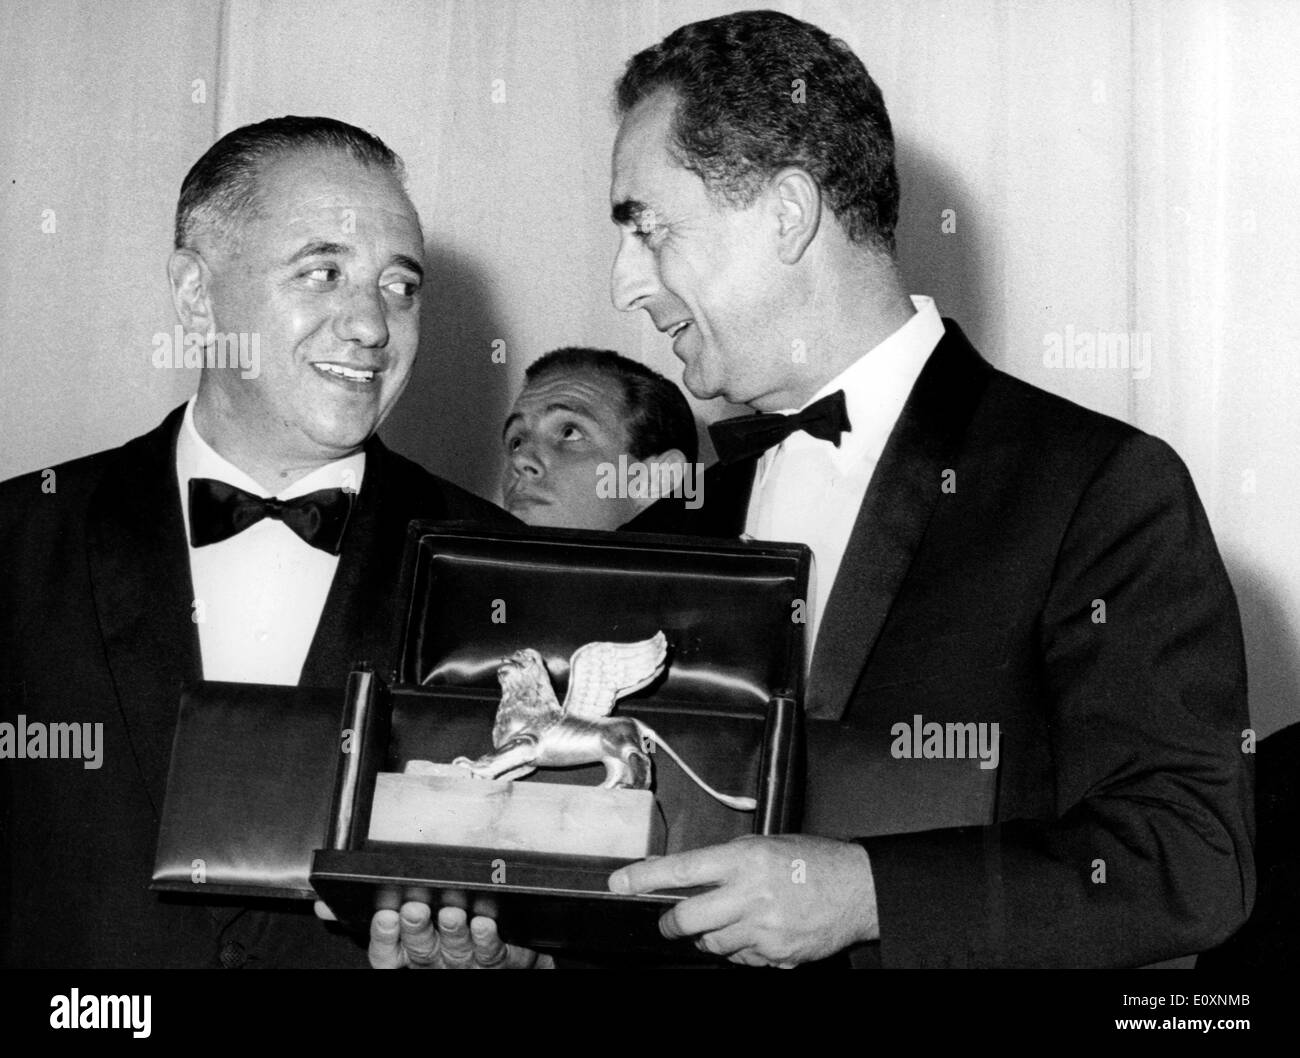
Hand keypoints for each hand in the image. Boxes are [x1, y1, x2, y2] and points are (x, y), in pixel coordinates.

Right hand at [368, 902, 553, 968]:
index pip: (388, 953)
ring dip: (453, 932)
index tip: (385, 915)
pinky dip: (486, 940)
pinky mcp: (495, 961)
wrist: (504, 947)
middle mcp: (436, 961)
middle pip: (421, 949)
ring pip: (456, 951)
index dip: (384, 937)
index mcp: (413, 949)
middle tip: (415, 910)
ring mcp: (465, 963)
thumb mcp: (429, 907)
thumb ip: (416, 893)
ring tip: (452, 914)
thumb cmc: (458, 924)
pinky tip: (484, 924)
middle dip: (417, 929)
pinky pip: (490, 954)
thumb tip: (402, 861)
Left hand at [608, 835, 877, 966]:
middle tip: (670, 922)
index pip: (681, 869)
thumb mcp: (767, 845)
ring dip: (710, 937)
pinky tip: (756, 933)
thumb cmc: (816, 862)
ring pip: (712, 944)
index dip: (644, 878)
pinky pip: (742, 959)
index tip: (620, 883)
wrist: (859, 889)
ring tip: (729, 921)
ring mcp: (762, 929)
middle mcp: (749, 895)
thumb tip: (691, 875)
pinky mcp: (775, 954)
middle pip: (687, 919)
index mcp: (745, 860)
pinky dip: (740, 950)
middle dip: (671, 923)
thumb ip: (729, 861)